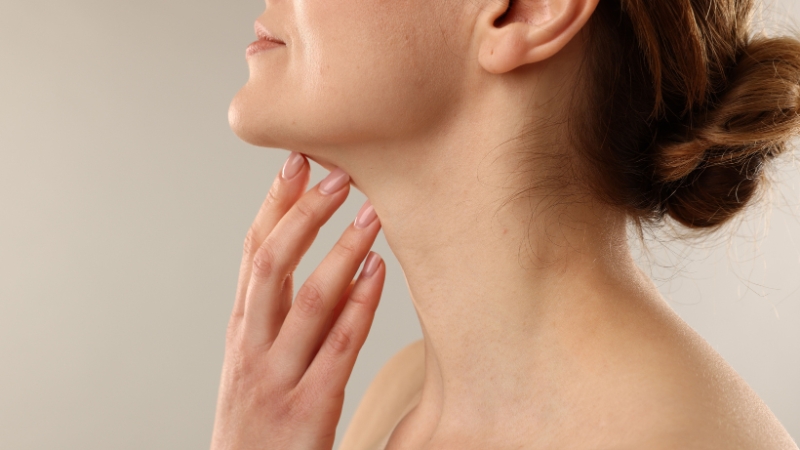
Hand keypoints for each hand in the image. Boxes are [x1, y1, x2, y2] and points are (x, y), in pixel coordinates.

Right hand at [210, 152, 384, 449]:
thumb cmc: (258, 416)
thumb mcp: (254, 358)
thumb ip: (275, 310)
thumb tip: (304, 253)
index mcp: (241, 330)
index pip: (253, 253)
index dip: (275, 205)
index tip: (297, 161)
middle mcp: (252, 347)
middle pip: (271, 265)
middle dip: (303, 215)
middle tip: (338, 175)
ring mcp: (277, 378)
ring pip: (308, 301)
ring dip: (341, 251)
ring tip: (372, 215)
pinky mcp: (308, 409)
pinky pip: (338, 348)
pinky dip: (359, 306)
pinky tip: (378, 274)